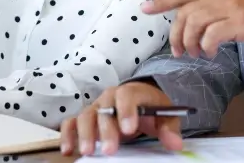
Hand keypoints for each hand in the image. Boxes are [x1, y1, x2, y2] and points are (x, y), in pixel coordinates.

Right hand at [59, 81, 182, 156]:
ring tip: (87, 152)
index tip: (129, 130)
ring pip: (85, 115)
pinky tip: (68, 150)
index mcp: (131, 92)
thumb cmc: (152, 108)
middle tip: (109, 150)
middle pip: (104, 108)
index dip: (126, 111)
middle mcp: (110, 97)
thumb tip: (175, 144)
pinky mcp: (86, 118)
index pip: (127, 96)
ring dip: (85, 134)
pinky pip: (71, 123)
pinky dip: (68, 134)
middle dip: (105, 130)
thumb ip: (169, 128)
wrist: (141, 101)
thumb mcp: (166, 116)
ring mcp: (96, 107)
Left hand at [141, 0, 243, 57]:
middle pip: (185, 13)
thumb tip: (189, 27)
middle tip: (179, 52)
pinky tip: (211, 53)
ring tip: (197, 54)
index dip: (162, 1)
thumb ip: (211, 10)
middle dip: (176, 35)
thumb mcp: (232, 6)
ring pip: (195, 23)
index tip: (145, 8)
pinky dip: (207, 46)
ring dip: (190, 42)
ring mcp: (230, 7)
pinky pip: (213, 35)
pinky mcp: (240, 22)